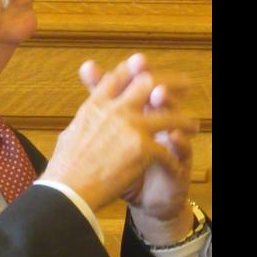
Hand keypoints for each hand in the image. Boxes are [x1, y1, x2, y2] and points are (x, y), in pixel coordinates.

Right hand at [41, 55, 196, 211]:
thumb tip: (86, 114)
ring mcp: (129, 127)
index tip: (146, 67)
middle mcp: (114, 110)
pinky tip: (176, 162)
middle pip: (148, 84)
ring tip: (192, 126)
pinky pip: (166, 148)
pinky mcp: (142, 147)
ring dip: (182, 120)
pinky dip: (172, 156)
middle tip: (184, 85)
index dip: (134, 70)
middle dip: (169, 82)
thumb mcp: (70, 133)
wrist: (68, 190)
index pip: (118, 77)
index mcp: (95, 106)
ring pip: (167, 114)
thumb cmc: (64, 168)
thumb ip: (85, 119)